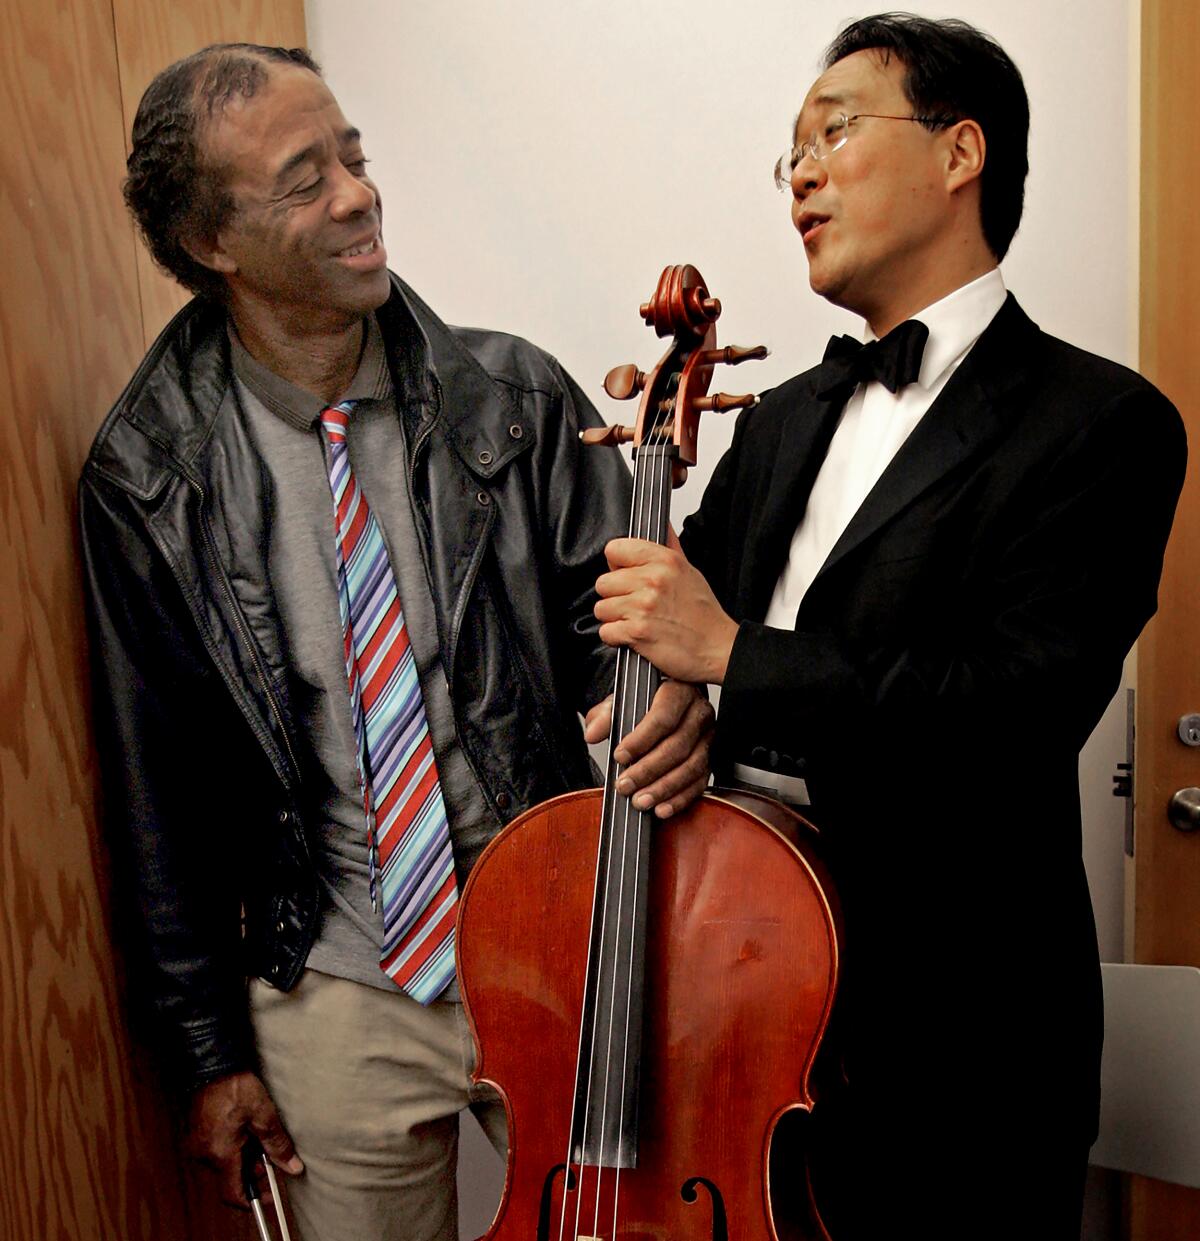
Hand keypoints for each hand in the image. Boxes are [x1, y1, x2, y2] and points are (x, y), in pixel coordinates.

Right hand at [187, 1070, 302, 1209]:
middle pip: (232, 1177)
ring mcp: (197, 1146)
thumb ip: (277, 1144)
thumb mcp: (263, 1114)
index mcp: (221, 1154)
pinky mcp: (195, 1136)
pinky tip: (244, 1129)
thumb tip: (292, 1167)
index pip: (234, 1194)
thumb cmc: (235, 1086)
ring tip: (257, 1133)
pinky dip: (232, 1148)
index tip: (270, 1194)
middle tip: (270, 1152)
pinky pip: (216, 1152)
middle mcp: (204, 1155)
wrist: (212, 1065)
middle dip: (253, 1170)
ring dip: (243, 1157)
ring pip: (224, 1164)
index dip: (254, 1198)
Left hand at [583, 681, 713, 817]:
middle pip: (678, 746)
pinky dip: (680, 799)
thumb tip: (593, 733)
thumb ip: (605, 716)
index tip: (619, 756)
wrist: (665, 707)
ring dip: (663, 789)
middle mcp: (699, 713)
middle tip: (625, 786)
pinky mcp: (711, 759)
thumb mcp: (622, 701)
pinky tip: (662, 809)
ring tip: (640, 801)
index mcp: (679, 691)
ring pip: (691, 767)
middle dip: (648, 771)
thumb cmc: (644, 703)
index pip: (663, 718)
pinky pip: (700, 782)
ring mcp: (708, 737)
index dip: (640, 741)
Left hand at [594, 538, 738, 684]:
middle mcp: (652, 580)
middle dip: (615, 596)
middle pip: (603, 583)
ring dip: (615, 618)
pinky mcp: (636, 632)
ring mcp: (643, 606)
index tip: (625, 575)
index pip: (614, 549)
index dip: (616, 565)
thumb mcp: (689, 571)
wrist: (717, 647)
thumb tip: (662, 524)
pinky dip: (617, 637)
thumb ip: (670, 546)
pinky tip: (636, 635)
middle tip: (634, 604)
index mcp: (665, 561)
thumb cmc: (703, 614)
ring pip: (601, 608)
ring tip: (637, 620)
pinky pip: (606, 631)